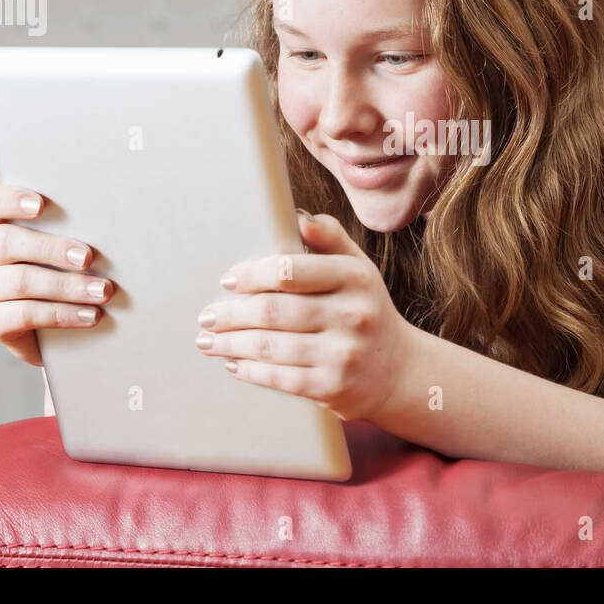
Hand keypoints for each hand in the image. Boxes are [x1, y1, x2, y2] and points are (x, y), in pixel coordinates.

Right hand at [0, 182, 114, 366]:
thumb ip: (74, 230)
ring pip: (19, 281)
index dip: (6, 199)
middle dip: (50, 248)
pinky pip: (24, 315)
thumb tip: (108, 221)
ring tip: (102, 291)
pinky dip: (63, 314)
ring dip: (67, 286)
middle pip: (4, 242)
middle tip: (88, 257)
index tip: (41, 204)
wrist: (57, 329)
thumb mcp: (68, 248)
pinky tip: (90, 315)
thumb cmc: (69, 273)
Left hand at [194, 211, 414, 421]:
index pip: (291, 270)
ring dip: (231, 344)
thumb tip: (297, 216)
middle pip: (274, 311)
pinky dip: (250, 371)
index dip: (252, 275)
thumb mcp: (358, 268)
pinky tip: (234, 364)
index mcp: (355, 277)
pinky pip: (280, 378)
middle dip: (231, 315)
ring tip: (208, 341)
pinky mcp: (333, 388)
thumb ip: (329, 238)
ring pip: (271, 347)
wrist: (397, 369)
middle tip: (206, 317)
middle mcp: (353, 315)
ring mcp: (344, 354)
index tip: (228, 281)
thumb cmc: (365, 309)